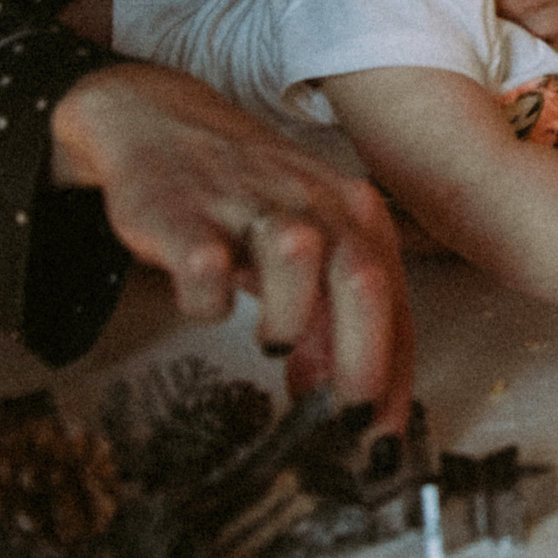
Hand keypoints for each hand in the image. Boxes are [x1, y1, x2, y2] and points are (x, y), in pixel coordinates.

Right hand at [50, 62, 414, 427]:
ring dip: (291, 318)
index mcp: (356, 215)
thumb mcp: (306, 249)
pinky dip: (208, 302)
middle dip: (363, 358)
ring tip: (273, 343)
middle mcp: (316, 203)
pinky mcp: (185, 212)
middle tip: (348, 417)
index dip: (394, 373)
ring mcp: (251, 203)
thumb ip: (330, 318)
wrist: (163, 121)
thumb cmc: (249, 198)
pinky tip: (207, 306)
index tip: (385, 436)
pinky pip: (205, 267)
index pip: (393, 300)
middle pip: (362, 278)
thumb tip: (335, 399)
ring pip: (298, 257)